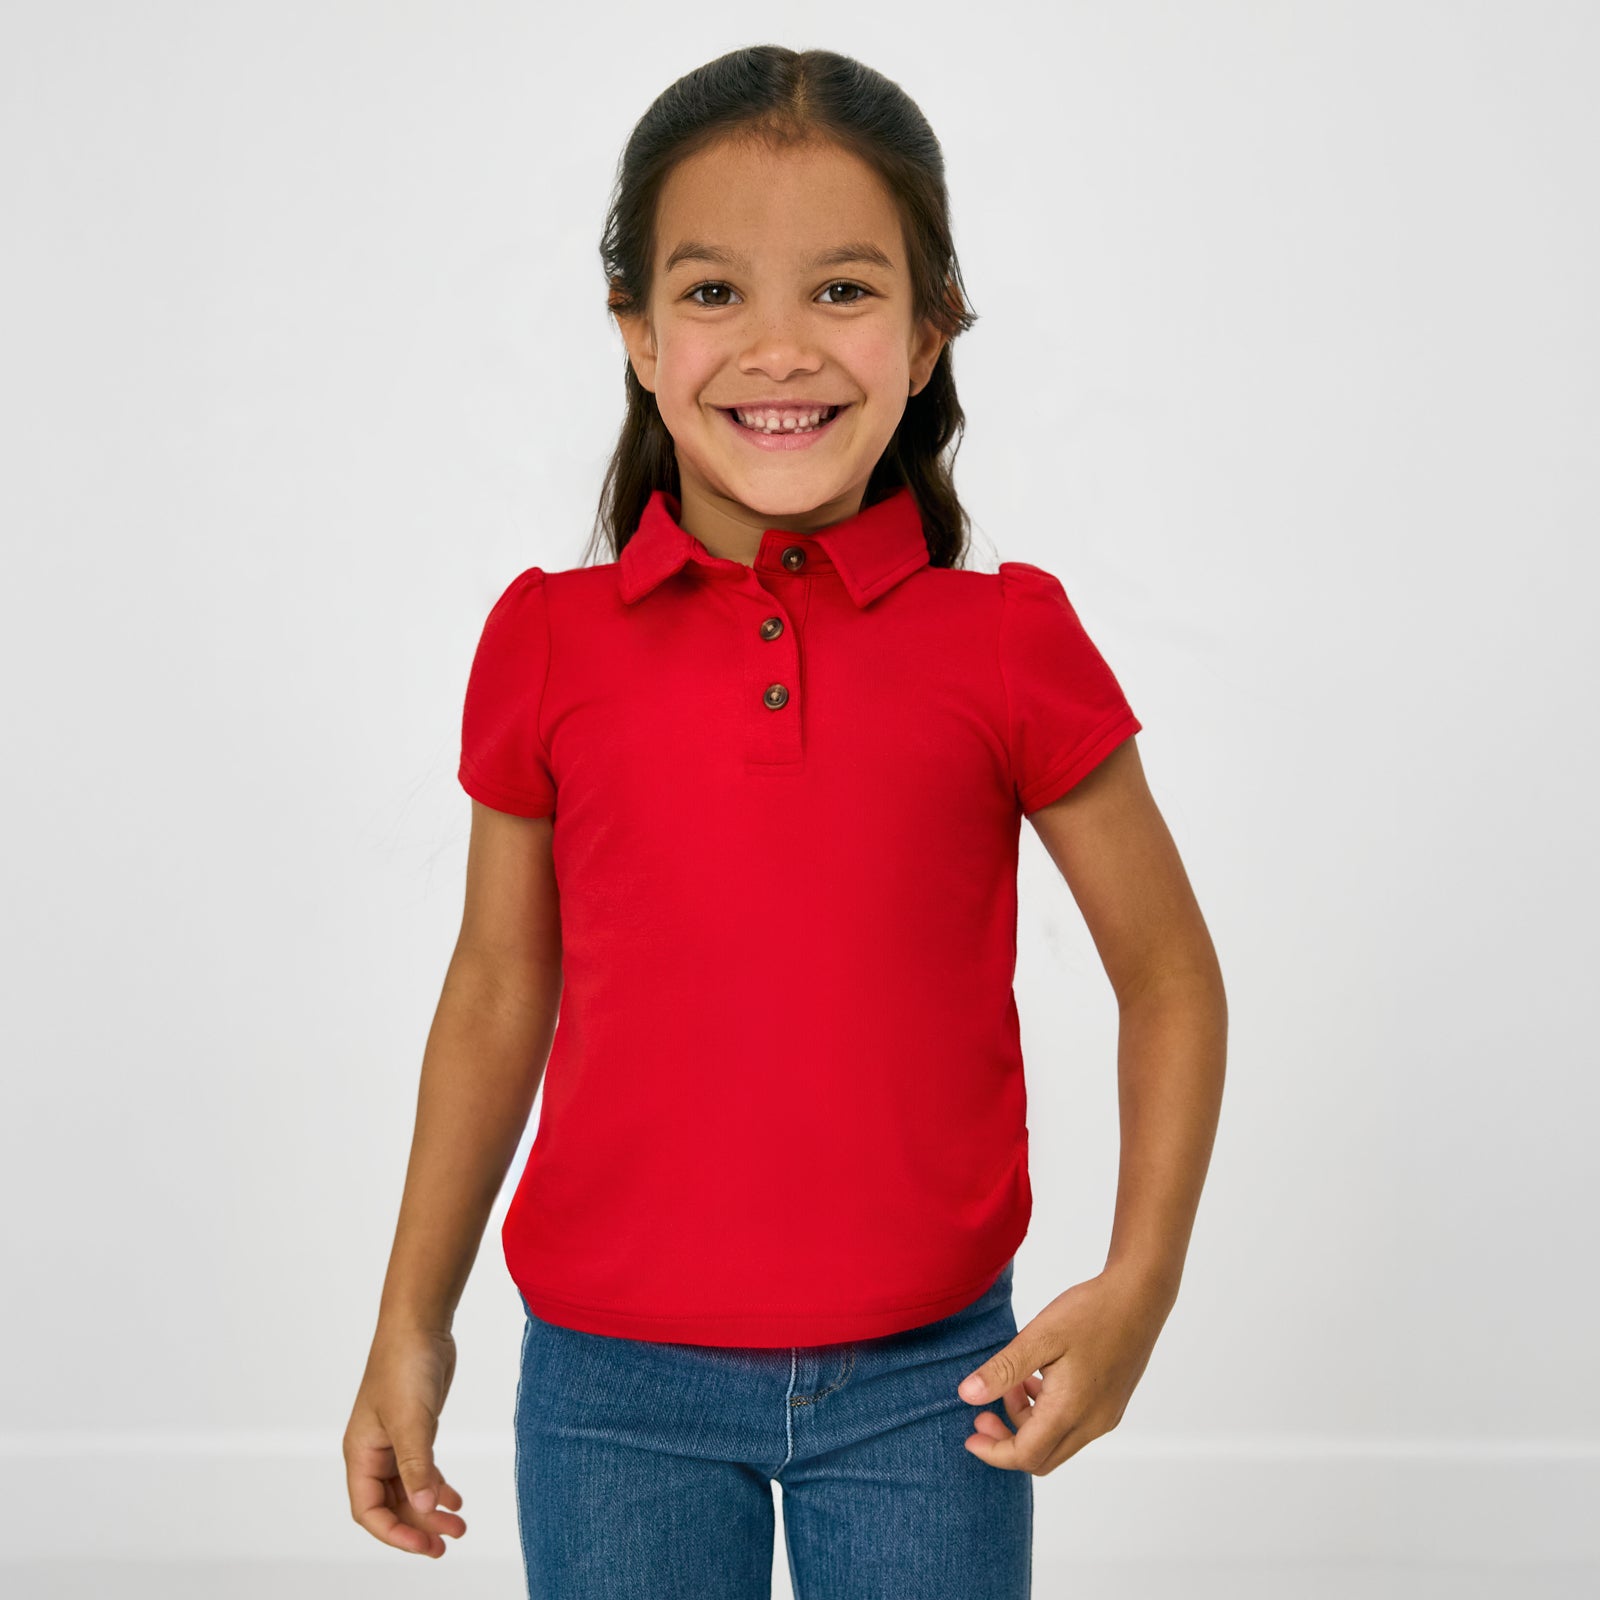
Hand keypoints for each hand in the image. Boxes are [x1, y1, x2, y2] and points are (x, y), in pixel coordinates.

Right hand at [343, 1324, 467, 1556]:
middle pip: (390, 1504)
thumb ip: (417, 1464)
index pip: (368, 1509)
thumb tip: (423, 1506)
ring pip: (409, 1489)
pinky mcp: (414, 1428)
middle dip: (417, 1525)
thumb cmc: (404, 1366)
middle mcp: (373, 1452)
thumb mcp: (411, 1419)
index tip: (425, 1543)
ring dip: (430, 1508)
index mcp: (360, 1453)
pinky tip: (455, 1498)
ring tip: (459, 1525)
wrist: (420, 1325)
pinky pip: (422, 1469)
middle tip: (447, 1543)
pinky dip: (437, 1485)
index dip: (394, 1532)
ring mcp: (394, 1441)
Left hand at [955, 1266, 1174, 1474]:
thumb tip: (967, 1396)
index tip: (970, 1435)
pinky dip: (1047, 1415)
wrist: (1139, 1297)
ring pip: (1057, 1442)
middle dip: (1007, 1441)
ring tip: (1013, 1383)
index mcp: (1071, 1410)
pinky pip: (1073, 1427)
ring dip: (1027, 1423)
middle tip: (983, 1412)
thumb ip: (1003, 1370)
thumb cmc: (1091, 1312)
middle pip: (1042, 1458)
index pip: (1026, 1456)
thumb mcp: (1039, 1336)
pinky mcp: (1112, 1405)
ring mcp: (1106, 1416)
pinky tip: (1038, 1381)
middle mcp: (1092, 1423)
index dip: (993, 1452)